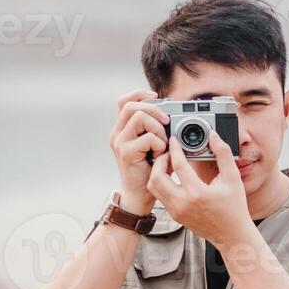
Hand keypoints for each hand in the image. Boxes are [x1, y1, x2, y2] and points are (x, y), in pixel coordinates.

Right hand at [109, 89, 169, 214]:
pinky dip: (159, 144)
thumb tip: (170, 114)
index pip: (124, 101)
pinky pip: (148, 137)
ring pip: (139, 116)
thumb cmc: (150, 170)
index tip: (156, 97)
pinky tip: (159, 156)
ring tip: (161, 144)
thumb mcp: (155, 145)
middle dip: (154, 110)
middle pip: (132, 105)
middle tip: (166, 122)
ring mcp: (120, 142)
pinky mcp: (126, 152)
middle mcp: (118, 133)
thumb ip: (157, 129)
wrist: (141, 195)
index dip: (140, 94)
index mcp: (123, 128)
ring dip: (157, 128)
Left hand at [147, 133, 251, 250]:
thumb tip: (214, 137)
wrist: (232, 235)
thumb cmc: (234, 208)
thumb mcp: (232, 178)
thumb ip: (223, 154)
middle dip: (159, 160)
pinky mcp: (175, 216)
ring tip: (169, 164)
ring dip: (157, 172)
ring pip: (153, 187)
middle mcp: (183, 204)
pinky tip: (173, 176)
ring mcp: (176, 211)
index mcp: (197, 194)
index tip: (174, 140)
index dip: (174, 148)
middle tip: (168, 153)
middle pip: (156, 176)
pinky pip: (160, 196)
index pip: (178, 165)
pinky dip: (162, 183)